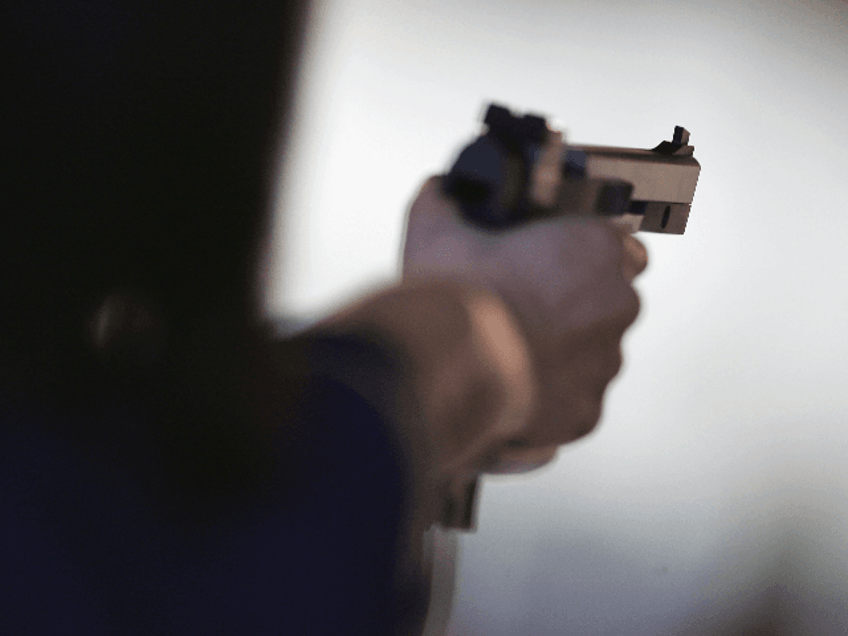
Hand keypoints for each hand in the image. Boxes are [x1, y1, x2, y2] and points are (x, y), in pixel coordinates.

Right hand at [402, 177, 646, 473]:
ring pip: (593, 353)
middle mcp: (615, 304)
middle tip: (525, 306)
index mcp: (595, 248)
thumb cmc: (456, 296)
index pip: (620, 244)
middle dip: (573, 305)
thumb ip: (444, 200)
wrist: (450, 368)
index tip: (558, 262)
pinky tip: (514, 384)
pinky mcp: (586, 411)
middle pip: (607, 302)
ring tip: (513, 348)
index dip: (587, 254)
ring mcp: (604, 362)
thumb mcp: (437, 227)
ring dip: (563, 350)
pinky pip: (575, 400)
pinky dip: (551, 395)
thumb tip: (438, 193)